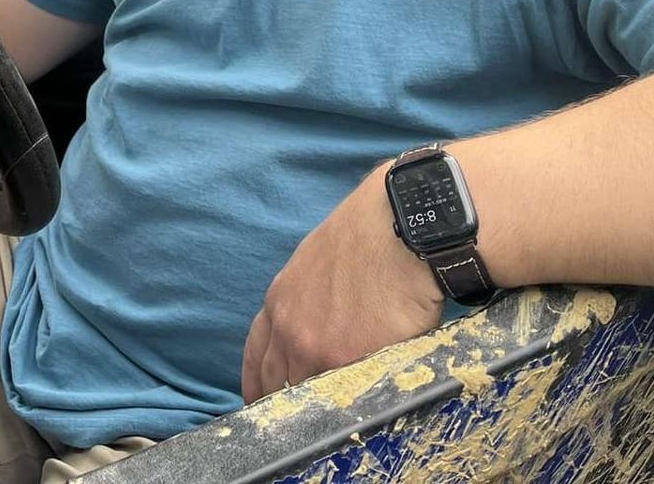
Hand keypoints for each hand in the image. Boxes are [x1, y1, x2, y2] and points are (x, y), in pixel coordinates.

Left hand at [240, 169, 443, 403]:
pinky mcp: (346, 361)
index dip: (257, 382)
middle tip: (293, 422)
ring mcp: (314, 348)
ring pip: (303, 395)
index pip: (256, 354)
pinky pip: (338, 397)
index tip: (260, 400)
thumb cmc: (367, 237)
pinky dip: (343, 407)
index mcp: (279, 301)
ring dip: (314, 409)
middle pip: (274, 382)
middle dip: (280, 403)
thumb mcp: (317, 263)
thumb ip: (307, 298)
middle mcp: (288, 327)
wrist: (397, 231)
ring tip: (330, 420)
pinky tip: (353, 414)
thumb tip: (318, 321)